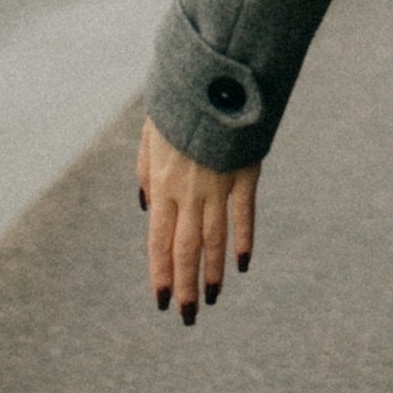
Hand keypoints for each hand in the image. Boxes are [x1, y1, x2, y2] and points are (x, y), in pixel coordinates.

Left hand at [138, 115, 258, 325]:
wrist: (215, 75)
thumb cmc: (178, 102)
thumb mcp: (150, 131)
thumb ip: (145, 170)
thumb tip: (147, 208)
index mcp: (163, 181)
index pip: (159, 240)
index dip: (160, 273)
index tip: (159, 301)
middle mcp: (189, 189)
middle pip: (185, 248)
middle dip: (184, 285)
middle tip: (186, 316)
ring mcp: (219, 182)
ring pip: (214, 238)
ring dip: (212, 272)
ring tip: (211, 299)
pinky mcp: (246, 171)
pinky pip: (244, 213)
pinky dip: (244, 239)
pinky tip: (242, 263)